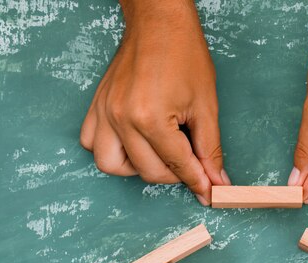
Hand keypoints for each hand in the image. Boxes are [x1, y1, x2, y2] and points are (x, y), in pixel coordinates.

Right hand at [80, 0, 230, 205]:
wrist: (159, 22)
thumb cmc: (184, 55)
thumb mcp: (206, 105)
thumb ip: (210, 149)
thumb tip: (216, 181)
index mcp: (151, 118)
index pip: (178, 165)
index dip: (198, 182)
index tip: (209, 194)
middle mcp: (121, 119)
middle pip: (148, 172)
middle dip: (175, 174)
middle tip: (191, 162)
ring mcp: (104, 112)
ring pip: (112, 165)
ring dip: (138, 167)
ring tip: (159, 151)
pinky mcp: (96, 106)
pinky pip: (91, 143)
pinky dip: (111, 150)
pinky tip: (133, 141)